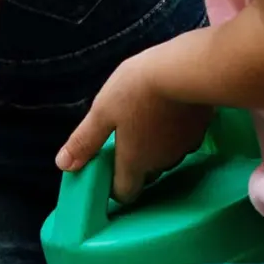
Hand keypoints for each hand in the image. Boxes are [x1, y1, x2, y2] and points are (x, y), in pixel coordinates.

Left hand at [56, 47, 212, 201]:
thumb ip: (85, 141)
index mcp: (135, 162)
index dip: (114, 187)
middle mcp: (161, 163)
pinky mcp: (200, 131)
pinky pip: (182, 141)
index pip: (125, 193)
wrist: (185, 70)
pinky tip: (168, 113)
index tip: (108, 169)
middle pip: (146, 176)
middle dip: (134, 165)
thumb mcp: (102, 112)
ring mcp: (184, 148)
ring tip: (147, 121)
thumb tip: (63, 165)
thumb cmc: (137, 90)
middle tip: (125, 139)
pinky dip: (173, 134)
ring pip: (165, 158)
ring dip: (155, 148)